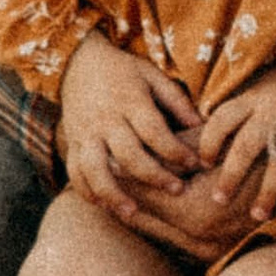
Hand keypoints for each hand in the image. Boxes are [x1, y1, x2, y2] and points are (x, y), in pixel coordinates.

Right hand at [58, 32, 201, 226]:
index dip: (175, 150)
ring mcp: (86, 133)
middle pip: (128, 154)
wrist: (77, 62)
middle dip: (154, 176)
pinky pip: (75, 172)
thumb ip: (176, 100)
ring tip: (133, 212)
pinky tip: (103, 206)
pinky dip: (86, 191)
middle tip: (177, 190)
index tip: (195, 163)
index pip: (154, 131)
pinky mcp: (73, 143)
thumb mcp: (151, 75)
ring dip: (113, 193)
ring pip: (95, 169)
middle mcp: (106, 119)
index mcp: (129, 101)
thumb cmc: (123, 70)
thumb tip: (202, 126)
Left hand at [195, 78, 275, 227]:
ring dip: (265, 192)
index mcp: (253, 97)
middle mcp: (272, 110)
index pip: (221, 120)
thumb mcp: (261, 86)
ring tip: (256, 215)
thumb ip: (240, 107)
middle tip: (218, 200)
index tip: (203, 163)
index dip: (209, 142)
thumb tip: (201, 126)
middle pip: (245, 146)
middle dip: (231, 176)